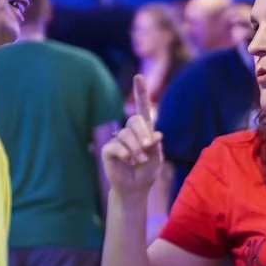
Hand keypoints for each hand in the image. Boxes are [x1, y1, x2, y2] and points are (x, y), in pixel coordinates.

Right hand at [101, 77, 165, 198]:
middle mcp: (129, 131)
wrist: (135, 188)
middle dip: (143, 133)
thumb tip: (156, 134)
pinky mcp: (108, 150)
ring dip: (136, 149)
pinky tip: (128, 162)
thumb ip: (156, 145)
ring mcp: (117, 140)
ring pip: (126, 135)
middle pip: (134, 120)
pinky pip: (116, 146)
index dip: (140, 92)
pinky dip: (125, 154)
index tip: (138, 77)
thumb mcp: (157, 158)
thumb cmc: (147, 171)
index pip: (141, 107)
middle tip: (147, 147)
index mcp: (143, 129)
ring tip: (139, 161)